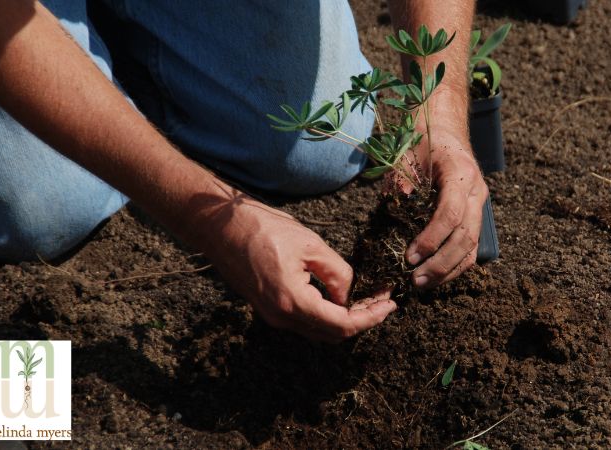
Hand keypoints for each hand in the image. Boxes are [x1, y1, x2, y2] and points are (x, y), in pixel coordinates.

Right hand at [190, 187, 396, 342]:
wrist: (219, 227)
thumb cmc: (262, 229)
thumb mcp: (311, 245)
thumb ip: (337, 272)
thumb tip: (350, 294)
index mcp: (293, 301)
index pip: (342, 324)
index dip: (371, 317)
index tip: (390, 303)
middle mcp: (281, 317)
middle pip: (332, 334)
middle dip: (362, 319)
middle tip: (382, 299)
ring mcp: (273, 316)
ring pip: (319, 330)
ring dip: (345, 318)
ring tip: (367, 296)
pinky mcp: (269, 308)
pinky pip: (305, 320)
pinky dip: (327, 313)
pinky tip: (341, 295)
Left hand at [399, 128, 487, 287]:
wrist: (444, 131)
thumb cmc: (422, 143)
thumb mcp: (406, 154)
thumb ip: (400, 180)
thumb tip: (397, 205)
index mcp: (460, 171)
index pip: (451, 212)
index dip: (431, 238)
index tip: (410, 256)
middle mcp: (475, 190)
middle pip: (465, 236)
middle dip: (440, 263)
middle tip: (415, 280)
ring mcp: (479, 205)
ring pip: (472, 247)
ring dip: (447, 270)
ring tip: (421, 284)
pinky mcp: (475, 217)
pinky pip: (471, 248)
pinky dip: (454, 266)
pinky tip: (434, 277)